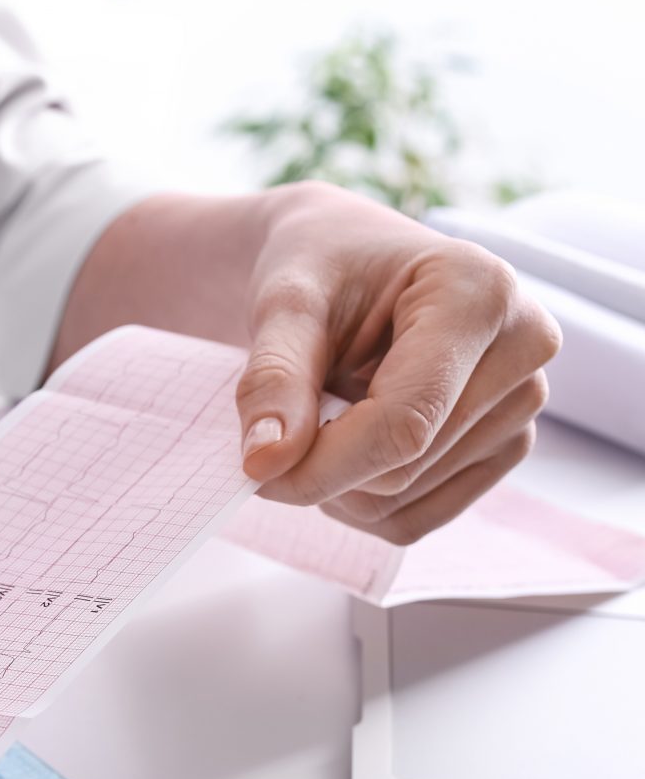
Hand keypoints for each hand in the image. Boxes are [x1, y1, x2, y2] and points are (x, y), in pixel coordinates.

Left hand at [234, 182, 559, 542]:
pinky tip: (347, 446)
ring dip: (339, 483)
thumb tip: (265, 463)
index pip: (405, 421)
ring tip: (326, 411)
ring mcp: (523, 404)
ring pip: (406, 501)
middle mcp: (524, 347)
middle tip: (287, 415)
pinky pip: (417, 518)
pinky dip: (362, 502)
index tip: (255, 471)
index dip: (321, 465)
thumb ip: (273, 379)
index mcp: (481, 293)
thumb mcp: (285, 303)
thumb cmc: (323, 267)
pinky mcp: (505, 446)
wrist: (351, 259)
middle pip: (405, 466)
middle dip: (323, 465)